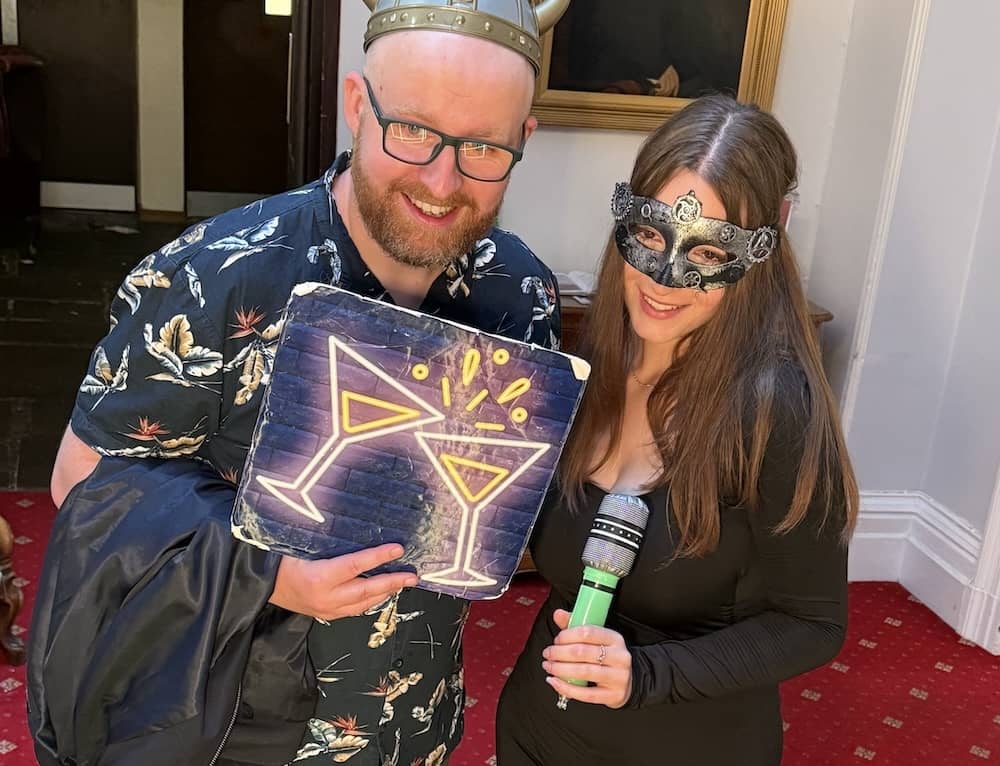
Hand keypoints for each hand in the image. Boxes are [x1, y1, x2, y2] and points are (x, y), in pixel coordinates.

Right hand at [268, 544, 417, 620]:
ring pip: (363, 604)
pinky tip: (381, 593)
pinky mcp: (326, 615)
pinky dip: (370, 600)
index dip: (379, 557)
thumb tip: (352, 525)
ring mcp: (326, 610)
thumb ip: (325, 541)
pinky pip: (354, 610)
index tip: (398, 548)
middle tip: (413, 576)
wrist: (259, 586)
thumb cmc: (278, 560)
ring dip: (385, 593)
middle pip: (366, 590)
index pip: (356, 565)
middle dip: (392, 582)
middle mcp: (326, 597)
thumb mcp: (297, 545)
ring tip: (403, 583)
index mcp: (319, 577)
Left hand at [541, 608, 632, 708]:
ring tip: (548, 666)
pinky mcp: (612, 696)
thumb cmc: (607, 657)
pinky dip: (566, 688)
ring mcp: (618, 677)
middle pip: (583, 652)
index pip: (588, 632)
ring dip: (560, 669)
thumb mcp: (597, 639)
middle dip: (559, 653)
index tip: (556, 640)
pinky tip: (553, 682)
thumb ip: (576, 625)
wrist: (628, 681)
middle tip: (547, 653)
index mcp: (615, 638)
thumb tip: (558, 614)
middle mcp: (619, 657)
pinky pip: (586, 693)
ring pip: (583, 672)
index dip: (568, 635)